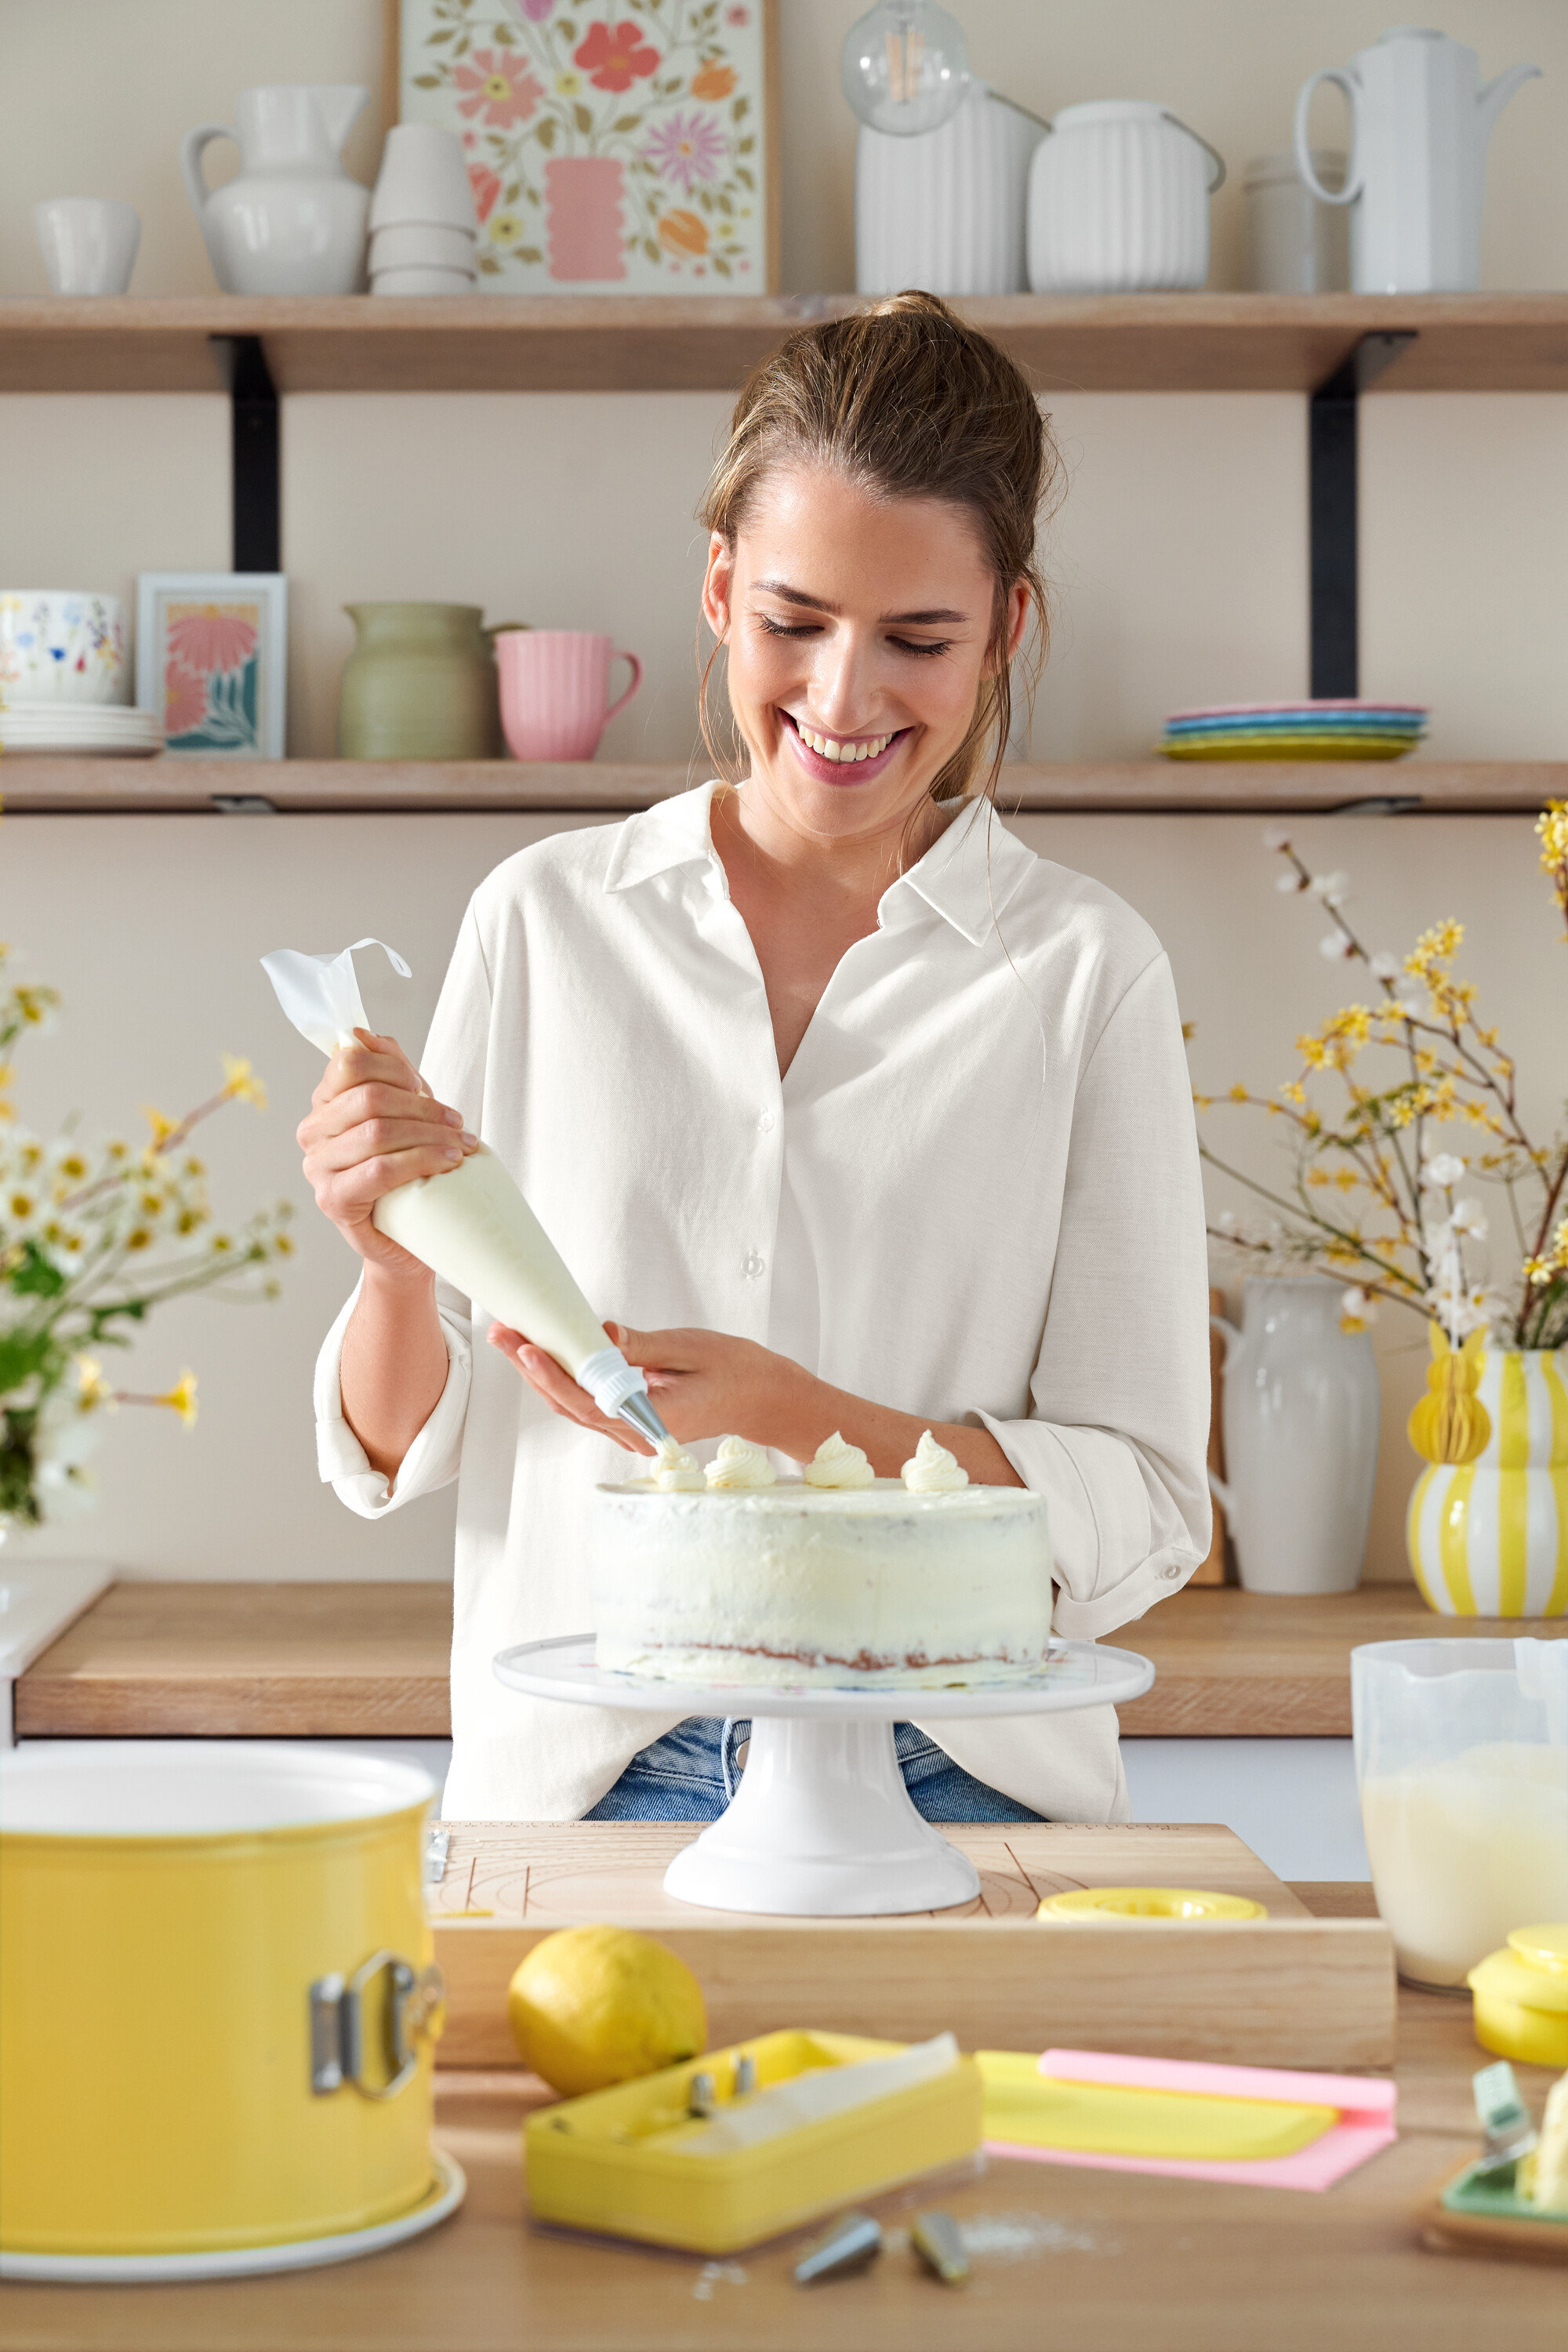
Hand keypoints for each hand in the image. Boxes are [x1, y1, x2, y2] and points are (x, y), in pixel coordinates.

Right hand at [297, 1027, 479, 1278]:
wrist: (408, 1238)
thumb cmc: (407, 1170)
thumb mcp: (404, 1112)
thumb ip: (388, 1070)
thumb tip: (364, 1034)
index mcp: (324, 1104)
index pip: (349, 1062)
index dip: (393, 1067)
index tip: (423, 1086)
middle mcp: (312, 1132)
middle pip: (369, 1097)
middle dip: (422, 1106)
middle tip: (456, 1121)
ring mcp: (317, 1167)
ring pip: (377, 1132)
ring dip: (430, 1134)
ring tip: (462, 1145)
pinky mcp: (333, 1200)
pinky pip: (379, 1169)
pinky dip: (421, 1161)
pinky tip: (447, 1162)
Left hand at [486, 1319, 799, 1454]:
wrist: (762, 1397)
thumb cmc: (735, 1370)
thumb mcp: (689, 1347)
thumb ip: (640, 1347)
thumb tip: (599, 1334)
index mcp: (656, 1419)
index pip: (591, 1403)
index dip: (554, 1377)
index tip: (529, 1349)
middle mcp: (638, 1434)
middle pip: (571, 1406)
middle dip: (533, 1369)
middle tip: (504, 1333)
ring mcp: (633, 1432)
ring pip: (574, 1407)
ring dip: (541, 1375)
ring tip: (512, 1338)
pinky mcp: (631, 1421)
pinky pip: (588, 1404)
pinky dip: (563, 1380)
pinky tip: (545, 1354)